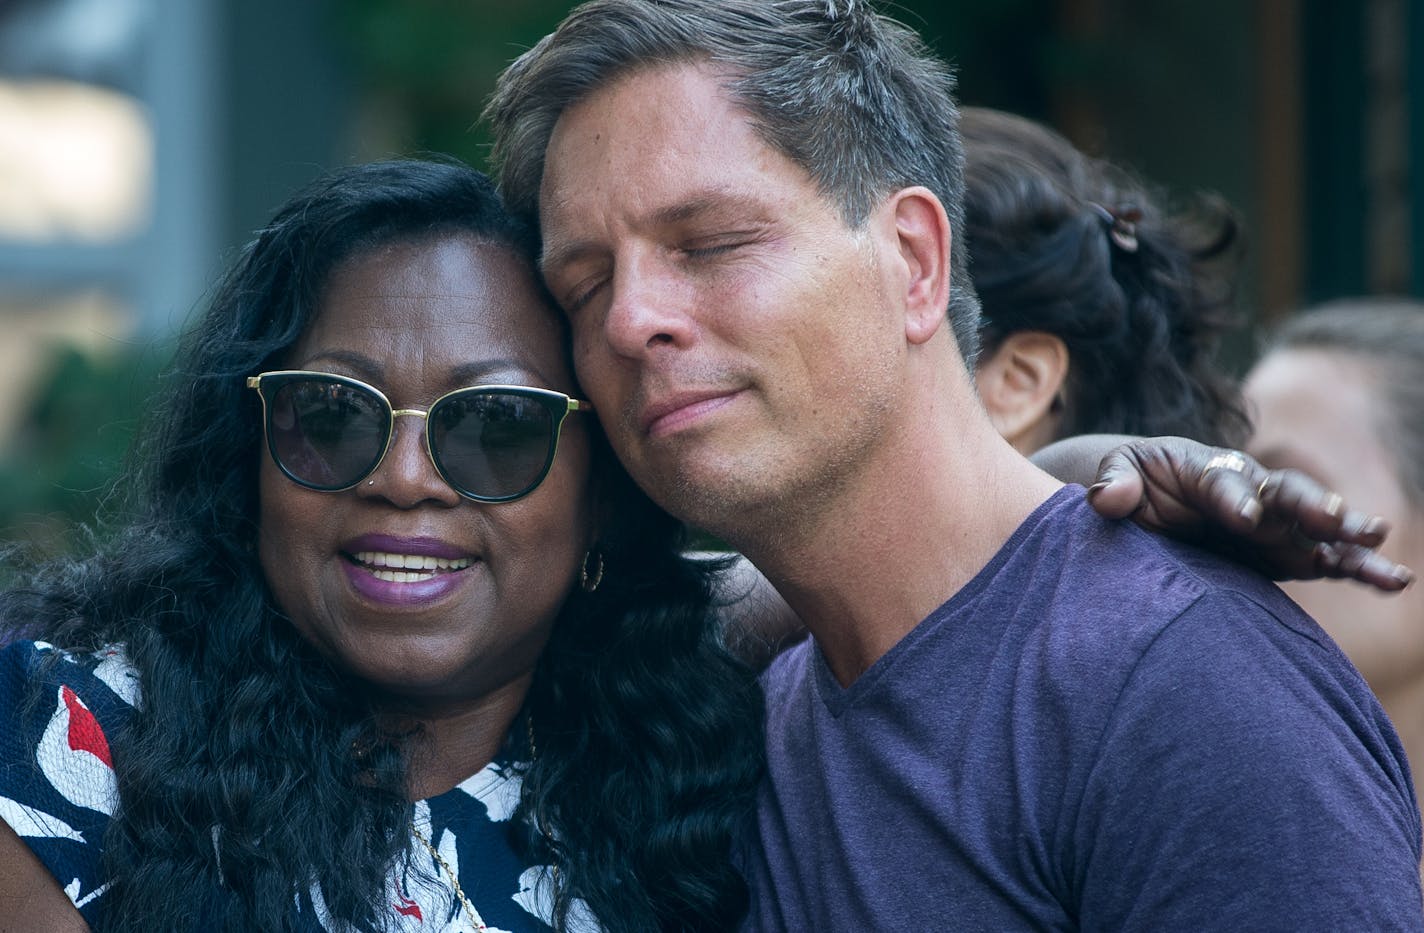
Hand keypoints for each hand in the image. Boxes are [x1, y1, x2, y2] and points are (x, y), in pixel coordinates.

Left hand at [1087, 437, 1414, 589]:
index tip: (1244, 518)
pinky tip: (1392, 579)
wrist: (1148, 503)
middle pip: (1284, 493)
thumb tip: (1107, 498)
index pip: (1224, 480)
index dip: (1234, 497)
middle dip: (1308, 505)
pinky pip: (1324, 558)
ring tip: (1378, 544)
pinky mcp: (1282, 555)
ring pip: (1315, 526)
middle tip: (1332, 518)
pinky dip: (1355, 567)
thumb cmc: (1132, 483)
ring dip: (1347, 535)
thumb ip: (1114, 482)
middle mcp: (1249, 491)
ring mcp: (1271, 524)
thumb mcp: (1116, 475)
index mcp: (1205, 468)